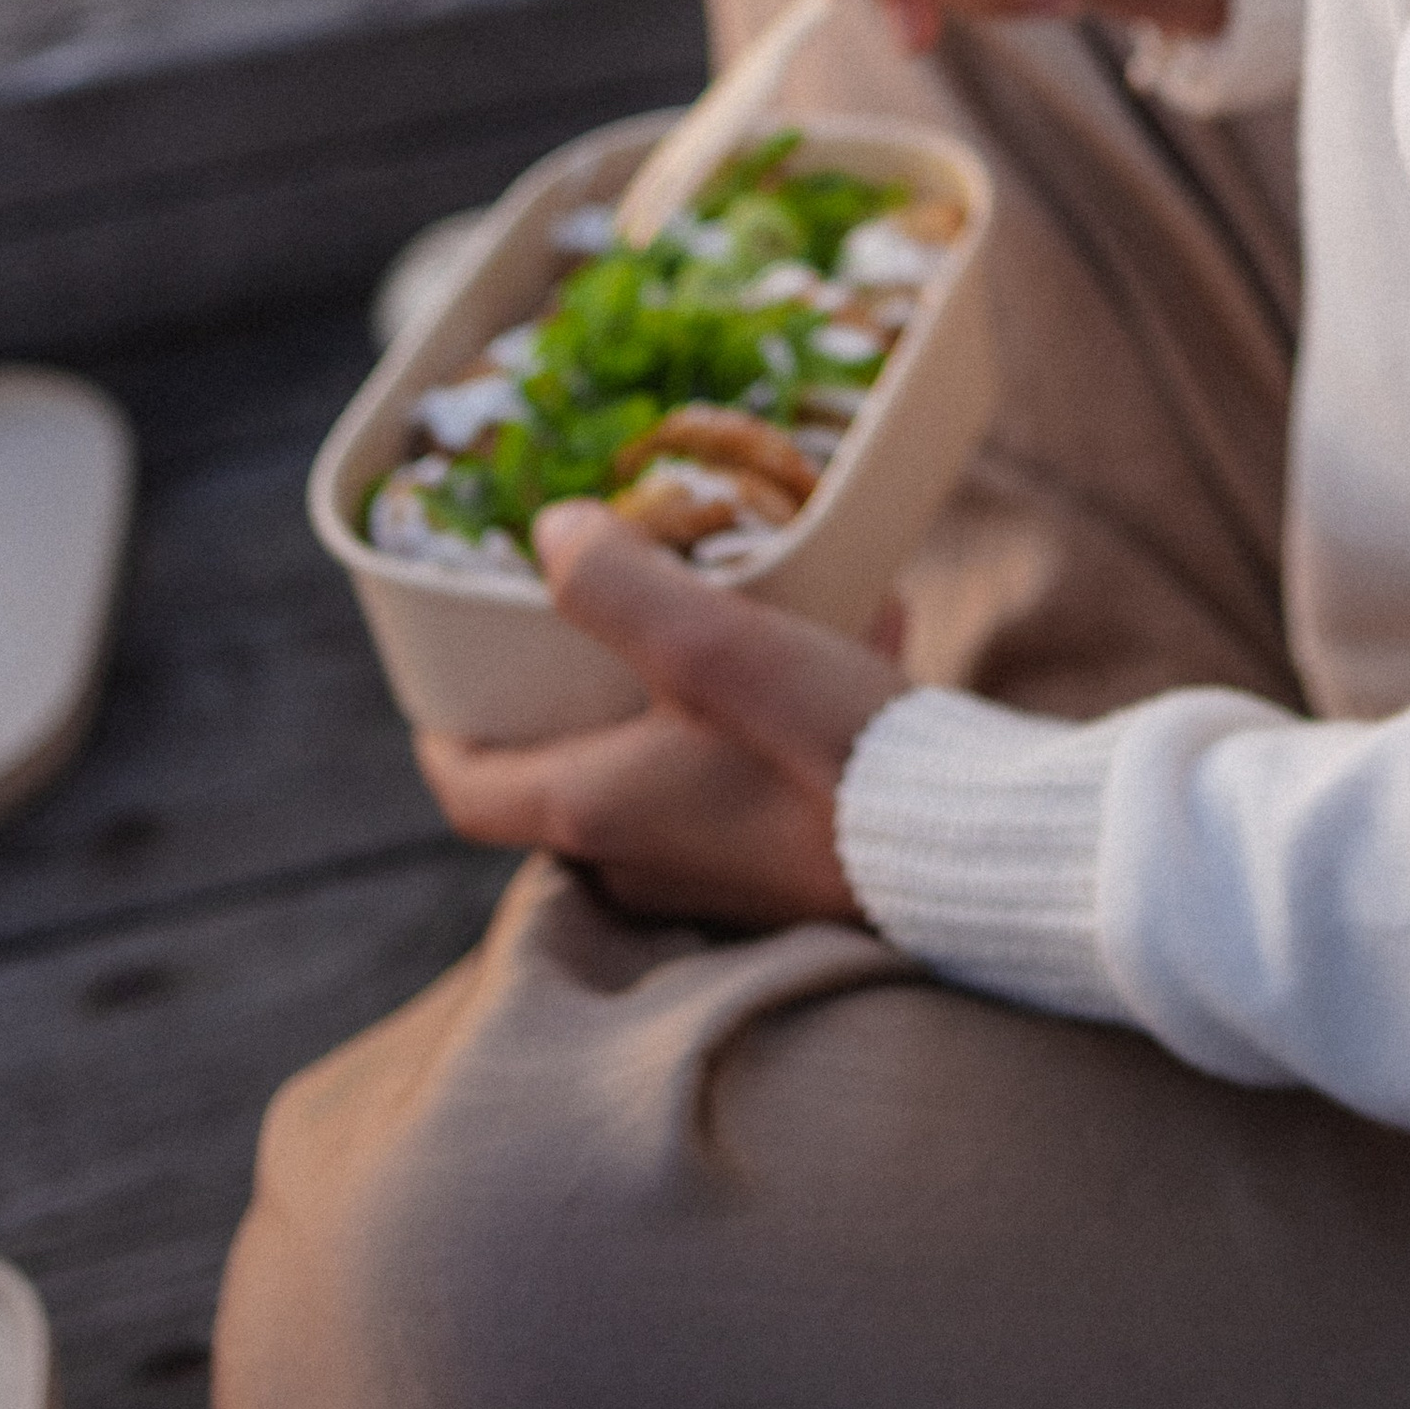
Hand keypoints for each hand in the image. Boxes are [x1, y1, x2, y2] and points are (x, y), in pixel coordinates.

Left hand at [413, 500, 905, 926]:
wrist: (967, 847)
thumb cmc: (825, 749)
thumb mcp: (715, 643)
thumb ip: (616, 584)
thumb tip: (552, 534)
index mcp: (597, 810)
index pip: (467, 791)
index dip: (442, 733)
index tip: (450, 677)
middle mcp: (642, 859)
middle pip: (567, 779)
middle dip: (582, 694)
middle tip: (603, 621)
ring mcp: (718, 875)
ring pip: (669, 771)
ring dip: (698, 690)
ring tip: (769, 600)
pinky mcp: (789, 870)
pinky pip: (754, 781)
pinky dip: (778, 714)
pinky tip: (861, 633)